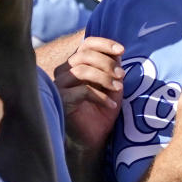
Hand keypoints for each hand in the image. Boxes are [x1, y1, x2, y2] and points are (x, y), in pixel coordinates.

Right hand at [55, 37, 125, 151]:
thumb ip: (114, 68)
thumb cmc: (101, 111)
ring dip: (104, 77)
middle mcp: (64, 72)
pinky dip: (100, 96)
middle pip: (83, 55)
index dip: (104, 44)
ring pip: (80, 70)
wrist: (93, 138)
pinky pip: (81, 91)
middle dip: (106, 63)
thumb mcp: (113, 86)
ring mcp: (59, 86)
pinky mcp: (60, 101)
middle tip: (122, 74)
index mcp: (75, 64)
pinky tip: (111, 105)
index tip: (121, 50)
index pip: (86, 45)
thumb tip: (117, 52)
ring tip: (119, 88)